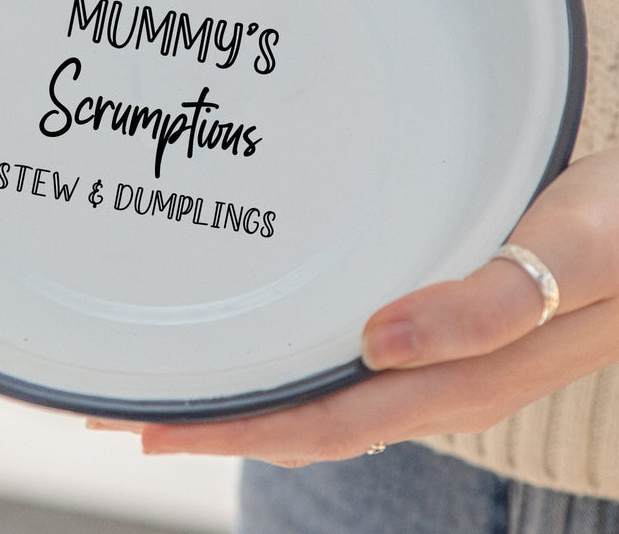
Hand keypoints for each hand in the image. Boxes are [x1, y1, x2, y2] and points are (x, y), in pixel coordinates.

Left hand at [90, 148, 618, 464]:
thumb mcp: (572, 262)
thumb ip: (491, 308)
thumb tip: (379, 344)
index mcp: (458, 381)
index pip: (322, 424)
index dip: (230, 433)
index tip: (148, 428)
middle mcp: (436, 381)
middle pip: (302, 418)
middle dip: (211, 420)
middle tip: (123, 406)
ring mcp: (435, 358)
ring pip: (318, 393)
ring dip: (240, 392)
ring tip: (168, 380)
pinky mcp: (439, 326)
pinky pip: (346, 359)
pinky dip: (287, 360)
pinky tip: (264, 340)